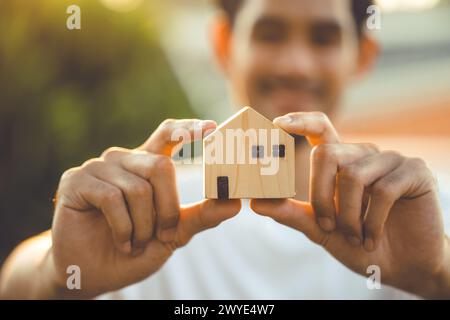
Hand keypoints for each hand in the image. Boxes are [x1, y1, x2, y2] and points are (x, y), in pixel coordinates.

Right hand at [51, 119, 240, 297]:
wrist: (95, 272)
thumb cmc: (136, 248)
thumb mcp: (174, 233)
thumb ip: (201, 216)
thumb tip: (235, 203)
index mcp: (146, 165)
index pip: (168, 134)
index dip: (188, 128)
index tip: (211, 128)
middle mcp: (123, 159)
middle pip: (161, 167)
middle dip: (168, 208)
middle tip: (163, 235)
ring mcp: (98, 167)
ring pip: (138, 188)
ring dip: (144, 226)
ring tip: (135, 242)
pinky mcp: (76, 180)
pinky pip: (111, 198)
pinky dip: (123, 228)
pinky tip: (121, 241)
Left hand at [251, 112, 449, 297]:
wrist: (402, 266)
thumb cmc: (358, 243)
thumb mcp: (320, 229)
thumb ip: (291, 213)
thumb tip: (255, 202)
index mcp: (341, 162)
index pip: (320, 128)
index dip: (300, 121)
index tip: (277, 123)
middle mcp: (363, 155)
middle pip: (326, 154)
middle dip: (320, 196)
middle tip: (328, 226)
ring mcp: (390, 160)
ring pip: (352, 175)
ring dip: (348, 216)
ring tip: (355, 237)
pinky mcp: (414, 171)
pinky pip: (383, 189)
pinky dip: (372, 222)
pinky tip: (372, 239)